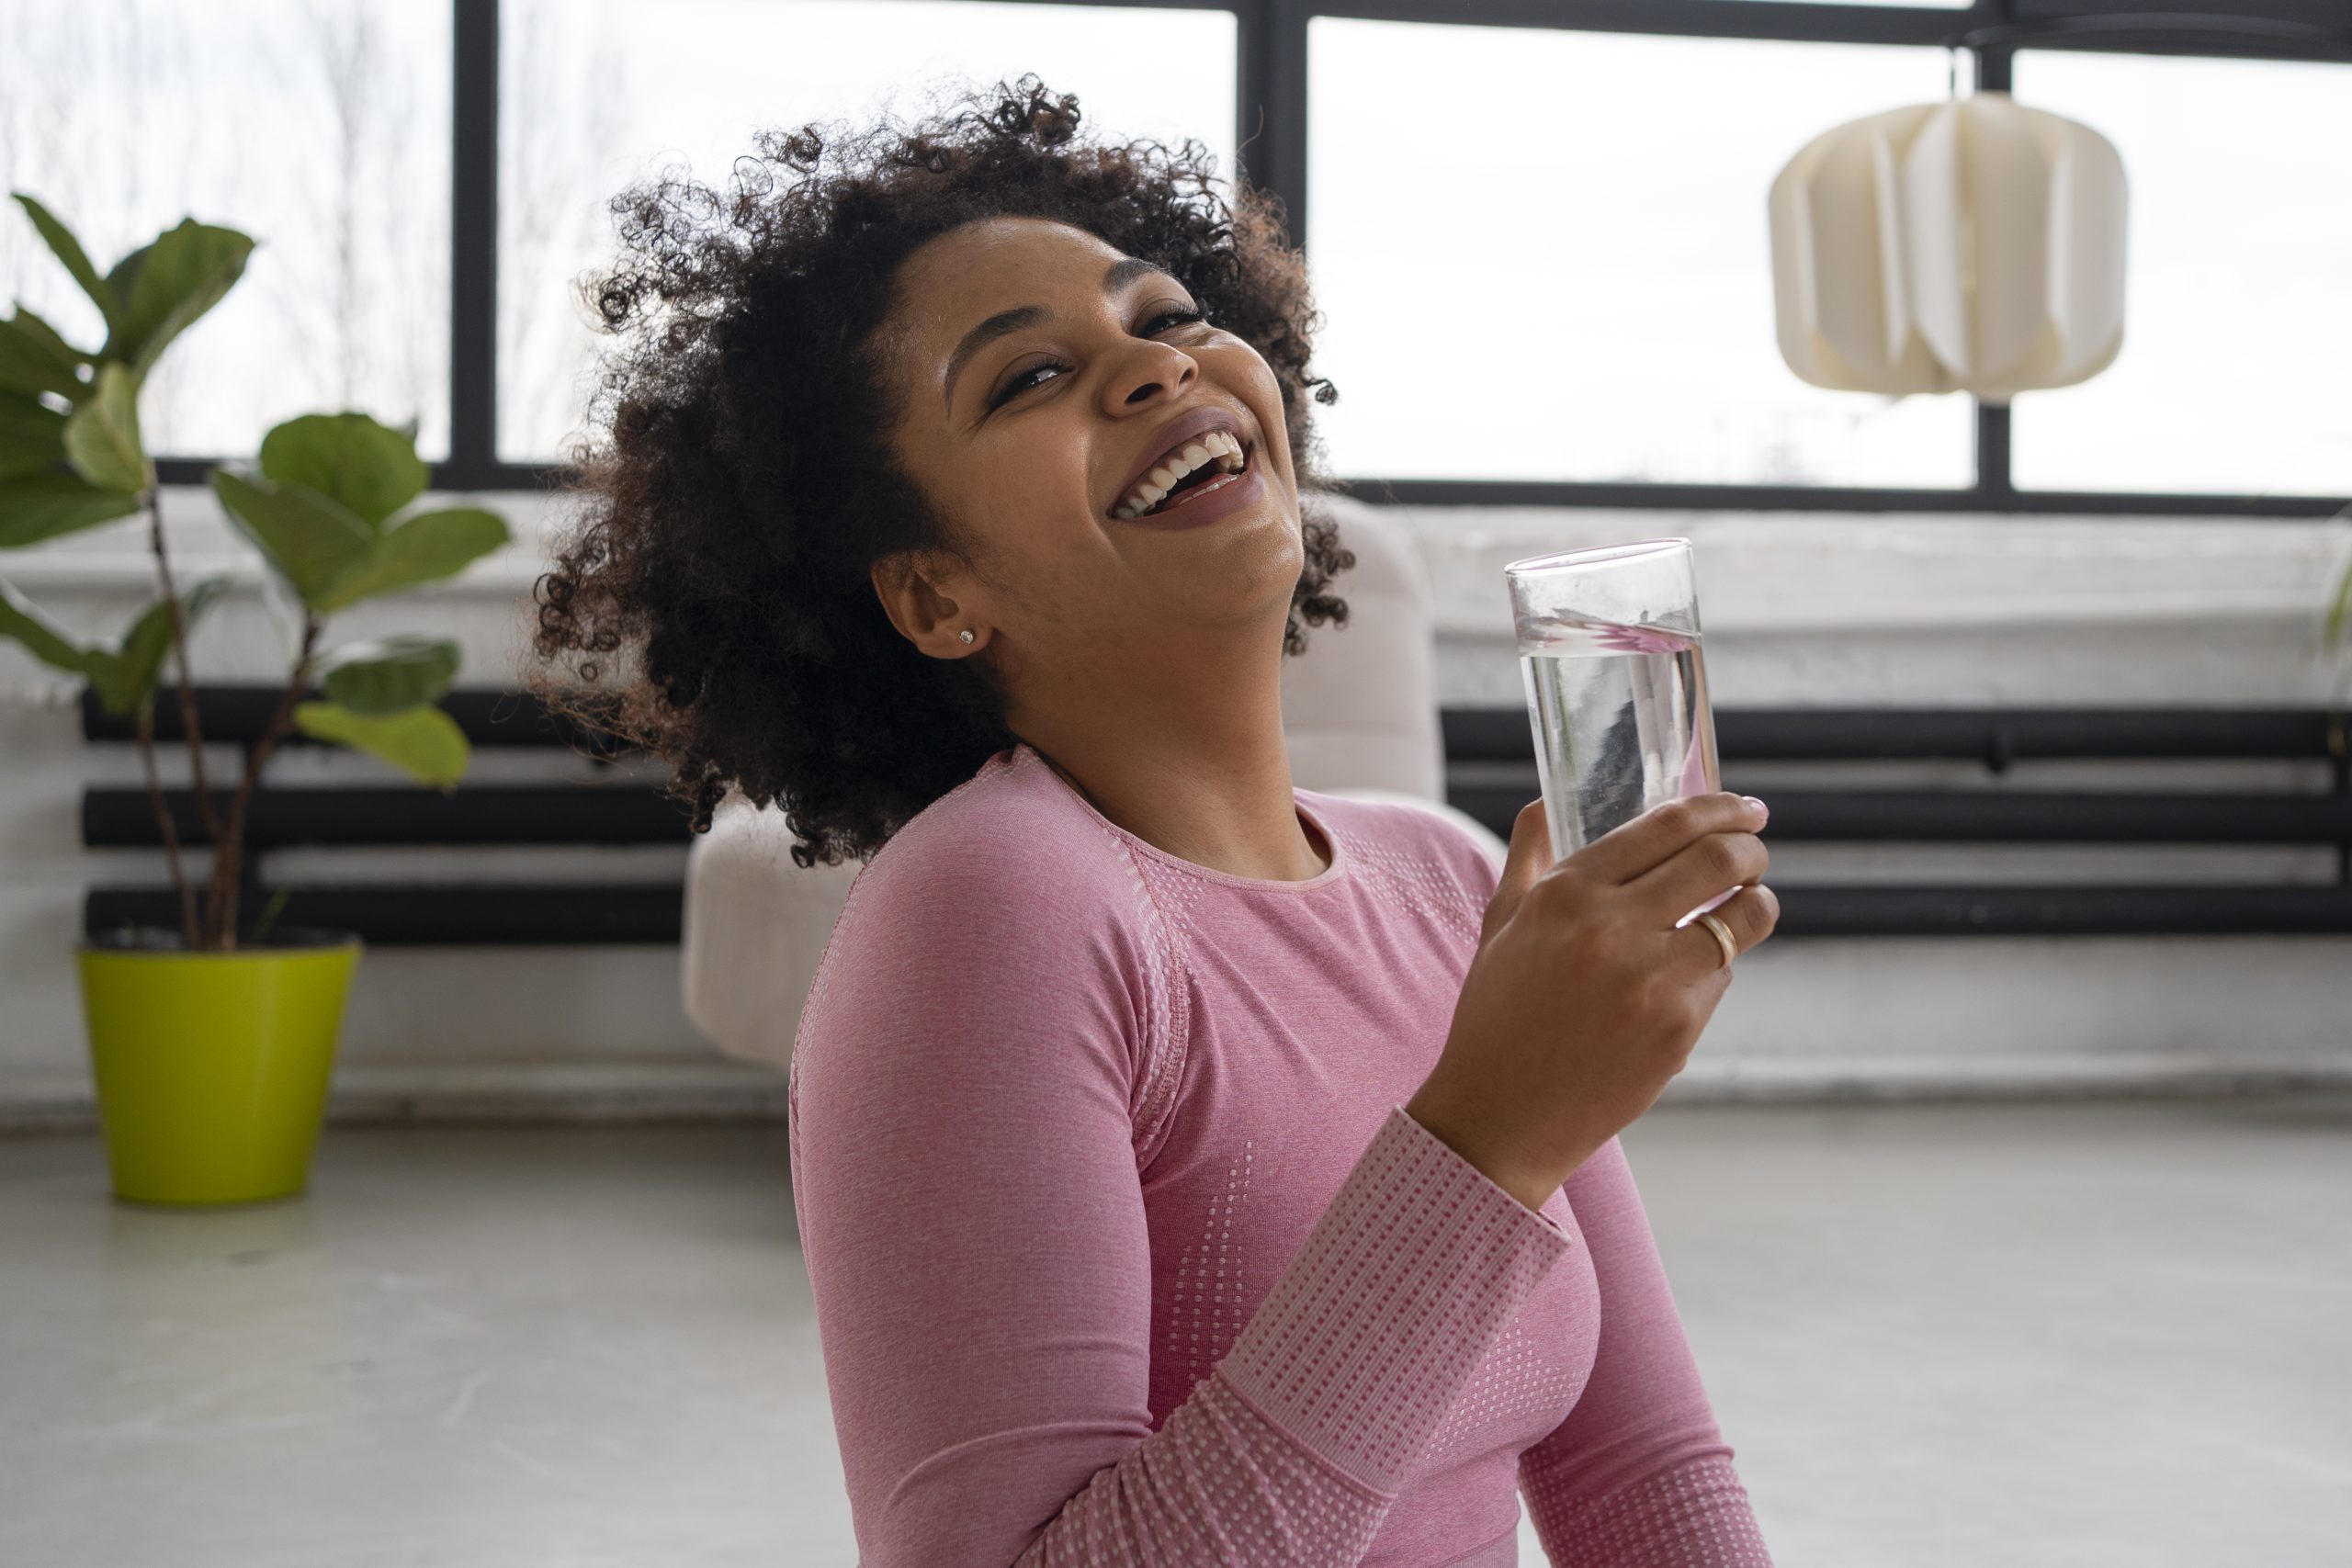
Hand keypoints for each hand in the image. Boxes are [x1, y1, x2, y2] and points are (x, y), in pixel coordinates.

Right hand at [1406, 793, 1778, 1209]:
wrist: (1501, 1116)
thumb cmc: (1497, 1017)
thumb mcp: (1501, 925)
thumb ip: (1529, 855)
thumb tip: (1545, 801)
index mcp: (1566, 894)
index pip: (1666, 825)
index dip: (1719, 807)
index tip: (1742, 808)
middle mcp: (1612, 930)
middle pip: (1720, 859)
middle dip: (1751, 846)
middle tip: (1755, 847)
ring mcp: (1652, 982)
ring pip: (1743, 920)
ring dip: (1756, 903)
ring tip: (1748, 903)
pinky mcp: (1679, 1030)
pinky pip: (1721, 978)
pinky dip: (1714, 967)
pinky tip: (1688, 976)